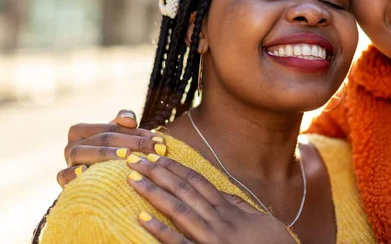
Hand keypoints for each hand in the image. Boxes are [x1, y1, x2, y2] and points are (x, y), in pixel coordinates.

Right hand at [56, 110, 166, 187]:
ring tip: (127, 156)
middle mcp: (71, 144)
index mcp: (81, 130)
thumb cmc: (112, 152)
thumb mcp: (118, 135)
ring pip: (83, 153)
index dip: (137, 133)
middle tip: (156, 150)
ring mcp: (67, 162)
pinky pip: (62, 175)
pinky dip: (72, 173)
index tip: (160, 140)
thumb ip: (124, 121)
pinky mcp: (62, 180)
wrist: (97, 181)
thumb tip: (131, 120)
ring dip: (107, 154)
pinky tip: (86, 171)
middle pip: (103, 139)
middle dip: (132, 143)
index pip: (112, 128)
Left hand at [125, 154, 295, 243]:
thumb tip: (221, 193)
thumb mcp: (258, 220)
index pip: (197, 181)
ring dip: (154, 193)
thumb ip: (238, 206)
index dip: (175, 167)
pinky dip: (161, 231)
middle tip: (134, 158)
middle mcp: (219, 219)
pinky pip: (180, 243)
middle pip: (184, 189)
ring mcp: (213, 238)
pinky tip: (142, 219)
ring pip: (179, 209)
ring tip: (132, 179)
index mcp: (228, 209)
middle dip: (158, 173)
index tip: (156, 155)